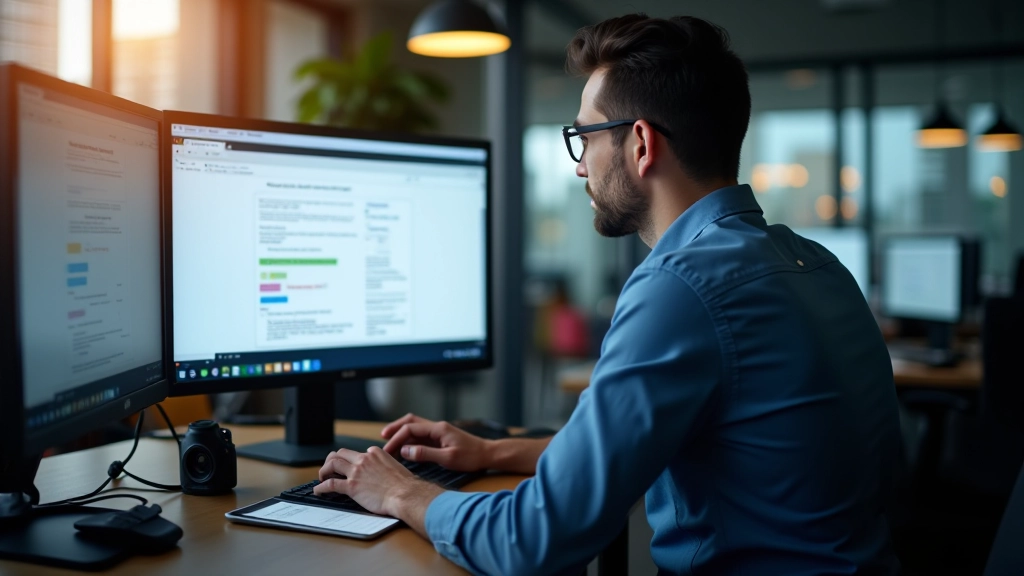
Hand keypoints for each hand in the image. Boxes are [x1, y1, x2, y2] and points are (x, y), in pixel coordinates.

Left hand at [314, 447, 439, 517]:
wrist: (406, 494)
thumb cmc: (405, 485)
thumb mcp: (396, 467)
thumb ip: (385, 465)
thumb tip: (383, 472)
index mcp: (375, 453)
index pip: (357, 453)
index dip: (352, 460)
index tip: (350, 468)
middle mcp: (364, 459)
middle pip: (340, 453)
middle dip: (332, 460)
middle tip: (329, 468)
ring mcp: (356, 472)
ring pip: (332, 464)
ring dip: (324, 470)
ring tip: (322, 477)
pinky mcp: (352, 486)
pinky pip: (331, 484)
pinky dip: (321, 487)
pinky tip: (318, 491)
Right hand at [382, 414, 490, 471]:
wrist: (487, 454)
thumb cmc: (471, 457)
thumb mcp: (448, 458)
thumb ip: (425, 454)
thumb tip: (405, 451)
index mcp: (438, 429)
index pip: (411, 428)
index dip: (397, 438)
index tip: (387, 450)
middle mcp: (437, 427)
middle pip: (411, 421)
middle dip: (395, 428)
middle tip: (382, 438)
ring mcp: (439, 432)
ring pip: (415, 427)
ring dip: (402, 433)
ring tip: (390, 442)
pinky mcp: (440, 438)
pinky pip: (421, 436)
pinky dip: (410, 439)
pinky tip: (404, 448)